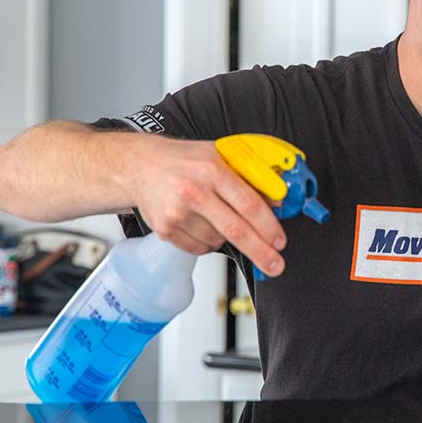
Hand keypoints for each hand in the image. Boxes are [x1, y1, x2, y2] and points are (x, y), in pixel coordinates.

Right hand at [124, 134, 287, 274]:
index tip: (279, 241)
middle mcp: (194, 192)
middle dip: (260, 252)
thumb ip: (249, 178)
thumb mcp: (221, 157)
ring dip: (227, 238)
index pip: (249, 204)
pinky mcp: (165, 229)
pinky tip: (201, 223)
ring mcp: (177, 213)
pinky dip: (208, 242)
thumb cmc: (185, 160)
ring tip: (216, 216)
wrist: (141, 166)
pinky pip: (200, 248)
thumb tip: (276, 202)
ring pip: (218, 241)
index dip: (268, 227)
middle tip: (275, 265)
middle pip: (236, 230)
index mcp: (213, 170)